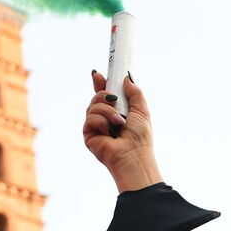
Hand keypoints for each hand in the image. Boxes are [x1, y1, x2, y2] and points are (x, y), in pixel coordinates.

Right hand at [83, 71, 161, 190]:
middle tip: (114, 100)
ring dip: (107, 111)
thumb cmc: (140, 137)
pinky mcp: (89, 134)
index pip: (105, 94)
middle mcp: (105, 118)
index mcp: (117, 112)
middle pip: (96, 96)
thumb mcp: (141, 110)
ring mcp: (96, 126)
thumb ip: (134, 92)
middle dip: (103, 94)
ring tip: (118, 123)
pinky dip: (101, 122)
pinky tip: (109, 132)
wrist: (132, 155)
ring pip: (93, 105)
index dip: (100, 83)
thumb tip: (126, 77)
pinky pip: (90, 118)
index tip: (98, 74)